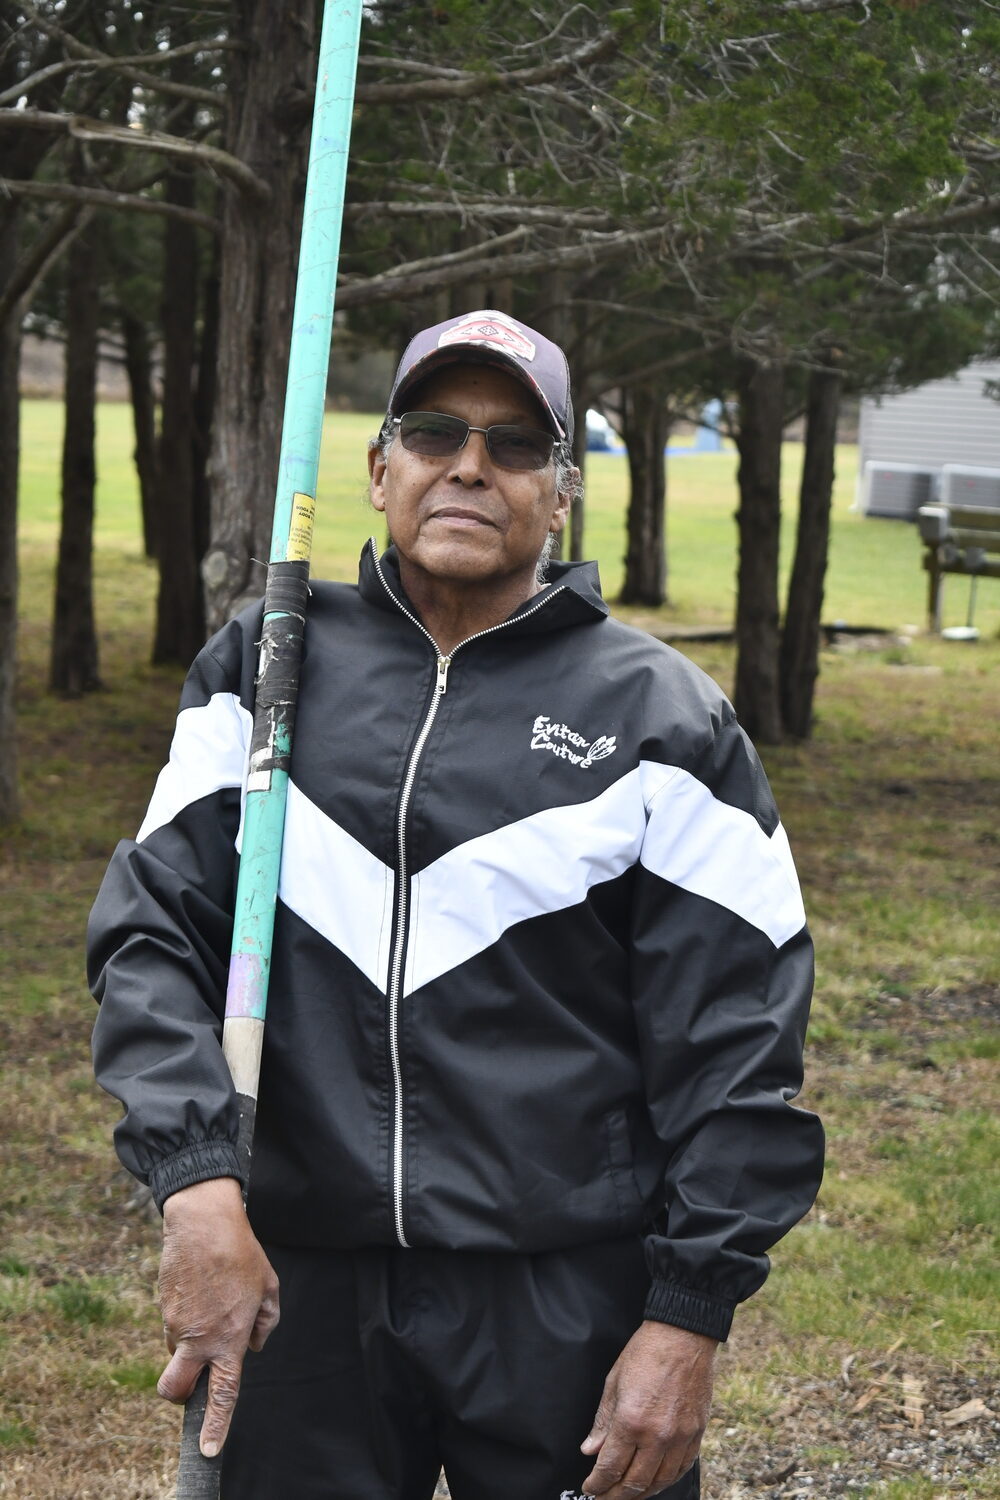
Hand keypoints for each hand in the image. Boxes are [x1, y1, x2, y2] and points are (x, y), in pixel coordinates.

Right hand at [157, 1177, 279, 1457]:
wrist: (203, 1221)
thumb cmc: (241, 1252)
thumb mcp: (269, 1286)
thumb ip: (267, 1322)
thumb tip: (255, 1344)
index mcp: (229, 1337)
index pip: (223, 1393)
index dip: (215, 1425)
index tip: (209, 1450)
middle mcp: (198, 1338)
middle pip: (174, 1390)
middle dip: (179, 1396)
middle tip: (195, 1378)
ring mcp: (174, 1325)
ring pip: (174, 1354)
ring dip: (188, 1347)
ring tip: (211, 1306)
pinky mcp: (162, 1309)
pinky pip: (172, 1329)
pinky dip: (184, 1323)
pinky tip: (200, 1292)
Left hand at [580, 1320, 716, 1498]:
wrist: (683, 1336)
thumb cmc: (645, 1353)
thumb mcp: (614, 1382)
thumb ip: (602, 1422)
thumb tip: (591, 1450)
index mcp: (631, 1421)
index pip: (610, 1467)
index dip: (597, 1484)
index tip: (590, 1488)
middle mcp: (657, 1435)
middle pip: (634, 1482)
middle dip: (615, 1495)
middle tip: (605, 1497)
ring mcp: (680, 1437)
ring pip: (660, 1482)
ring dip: (641, 1493)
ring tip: (627, 1494)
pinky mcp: (696, 1434)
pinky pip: (681, 1469)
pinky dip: (666, 1480)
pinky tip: (655, 1481)